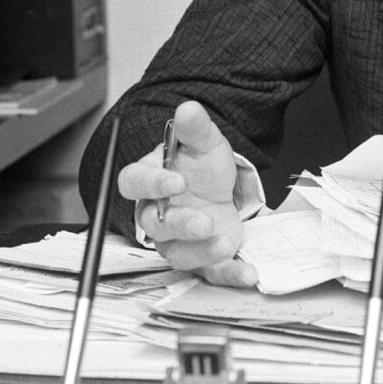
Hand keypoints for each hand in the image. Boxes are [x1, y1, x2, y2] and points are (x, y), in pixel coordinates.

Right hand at [116, 101, 257, 287]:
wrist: (220, 189)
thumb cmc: (201, 167)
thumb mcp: (204, 142)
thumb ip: (195, 128)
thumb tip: (188, 108)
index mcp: (150, 180)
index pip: (134, 183)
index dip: (151, 185)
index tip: (176, 181)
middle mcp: (156, 214)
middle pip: (153, 225)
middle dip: (179, 225)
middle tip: (204, 221)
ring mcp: (176, 240)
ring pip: (177, 253)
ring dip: (201, 252)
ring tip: (227, 242)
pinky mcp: (201, 258)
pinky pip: (208, 272)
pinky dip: (228, 275)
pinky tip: (248, 274)